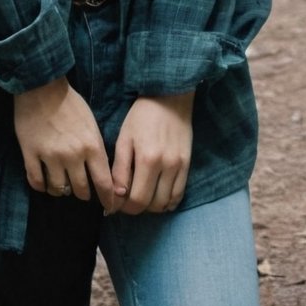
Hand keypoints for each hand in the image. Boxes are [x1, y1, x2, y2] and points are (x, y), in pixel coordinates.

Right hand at [13, 78, 124, 211]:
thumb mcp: (91, 124)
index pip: (104, 183)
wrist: (41, 86)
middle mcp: (73, 156)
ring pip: (58, 189)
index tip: (109, 208)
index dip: (108, 200)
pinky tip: (44, 182)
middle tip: (81, 190)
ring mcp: (50, 156)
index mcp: (92, 146)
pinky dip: (41, 186)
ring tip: (61, 184)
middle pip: (81, 190)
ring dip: (61, 190)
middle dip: (83, 193)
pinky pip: (37, 182)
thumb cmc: (70, 103)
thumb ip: (96, 149)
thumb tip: (101, 172)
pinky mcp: (30, 154)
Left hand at [111, 92, 194, 214]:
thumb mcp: (124, 139)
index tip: (117, 204)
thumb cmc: (141, 116)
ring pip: (166, 203)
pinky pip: (179, 194)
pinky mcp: (188, 164)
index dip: (124, 208)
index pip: (136, 200)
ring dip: (152, 206)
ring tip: (143, 196)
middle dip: (137, 207)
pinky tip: (159, 196)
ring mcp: (179, 166)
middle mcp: (166, 166)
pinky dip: (168, 202)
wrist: (169, 97)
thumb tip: (117, 197)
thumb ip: (120, 170)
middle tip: (128, 200)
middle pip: (151, 204)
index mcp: (147, 159)